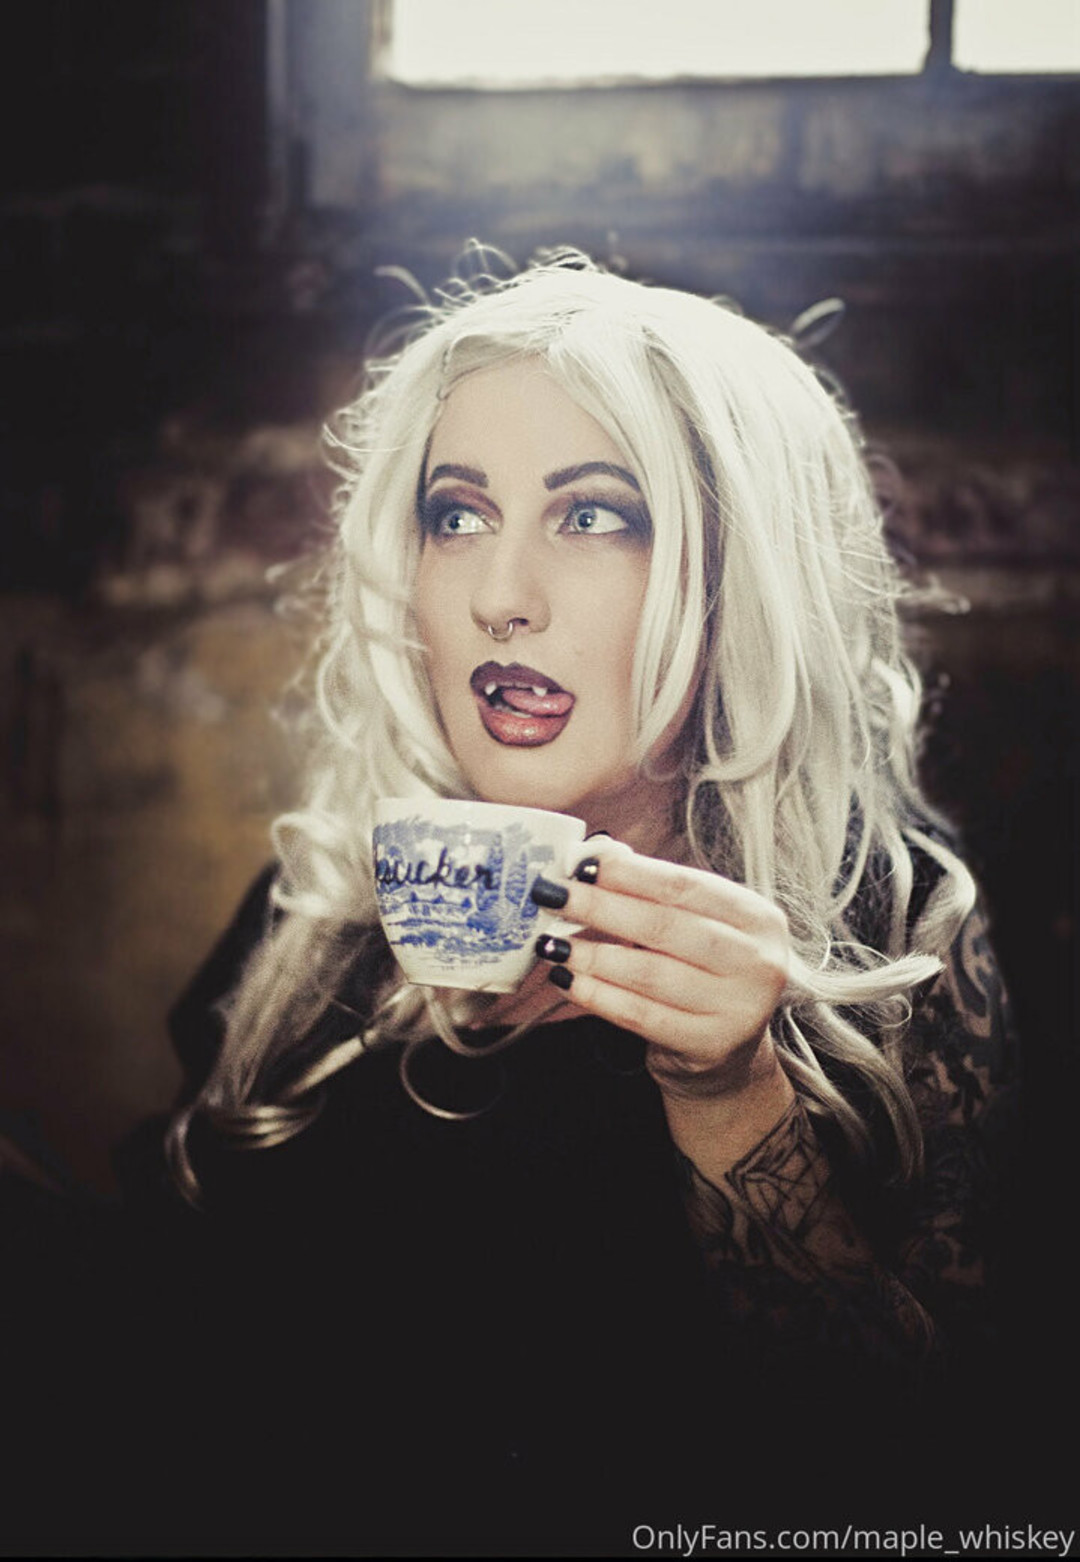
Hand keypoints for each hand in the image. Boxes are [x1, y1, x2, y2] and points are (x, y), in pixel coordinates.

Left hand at [530, 840, 791, 1102]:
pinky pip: (640, 1015)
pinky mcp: (709, 1045)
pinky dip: (597, 995)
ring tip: (551, 942)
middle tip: (552, 896)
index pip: (685, 886)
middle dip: (600, 907)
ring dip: (591, 953)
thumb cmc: (701, 970)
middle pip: (664, 927)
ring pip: (648, 973)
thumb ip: (650, 889)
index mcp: (757, 918)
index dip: (629, 874)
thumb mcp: (692, 923)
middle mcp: (758, 962)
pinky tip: (566, 978)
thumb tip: (596, 855)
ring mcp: (738, 1009)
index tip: (581, 864)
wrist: (727, 1048)